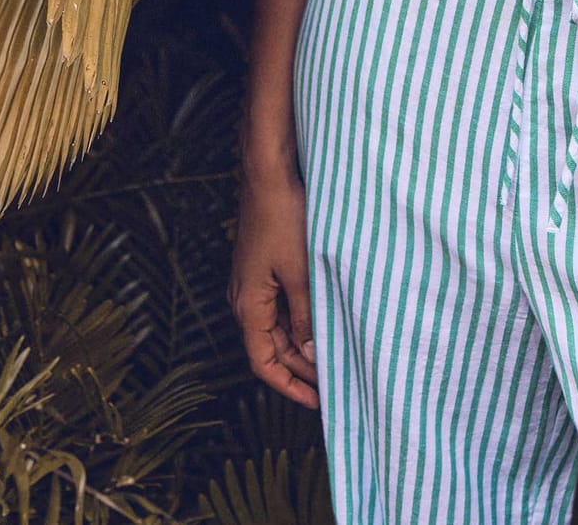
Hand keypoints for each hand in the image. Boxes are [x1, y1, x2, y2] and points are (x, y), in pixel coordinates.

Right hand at [228, 164, 318, 408]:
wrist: (269, 176)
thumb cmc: (282, 218)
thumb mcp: (299, 271)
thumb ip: (303, 314)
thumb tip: (309, 352)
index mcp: (247, 304)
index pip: (263, 362)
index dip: (289, 385)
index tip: (315, 401)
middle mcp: (244, 299)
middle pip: (270, 348)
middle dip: (299, 368)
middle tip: (332, 383)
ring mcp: (252, 284)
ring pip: (276, 328)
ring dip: (300, 344)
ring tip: (331, 358)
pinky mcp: (262, 269)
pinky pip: (278, 306)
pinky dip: (298, 320)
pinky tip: (320, 322)